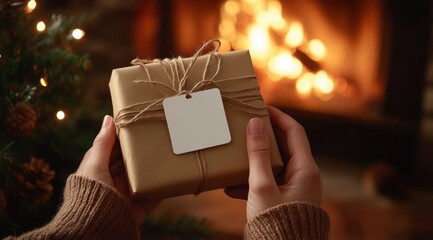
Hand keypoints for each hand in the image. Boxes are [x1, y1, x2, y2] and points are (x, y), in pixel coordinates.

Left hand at [76, 115, 160, 225]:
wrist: (95, 228)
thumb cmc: (90, 193)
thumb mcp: (94, 164)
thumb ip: (103, 143)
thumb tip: (108, 118)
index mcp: (99, 170)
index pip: (114, 150)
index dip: (124, 138)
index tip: (138, 124)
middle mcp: (113, 182)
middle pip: (131, 163)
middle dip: (142, 151)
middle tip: (158, 135)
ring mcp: (127, 195)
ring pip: (144, 177)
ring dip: (154, 168)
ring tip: (168, 152)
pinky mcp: (139, 208)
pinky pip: (154, 195)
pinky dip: (163, 187)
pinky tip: (173, 177)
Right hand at [225, 106, 320, 220]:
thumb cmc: (275, 223)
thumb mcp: (262, 186)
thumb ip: (258, 154)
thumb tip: (255, 124)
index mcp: (305, 170)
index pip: (294, 131)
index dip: (278, 116)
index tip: (261, 107)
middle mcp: (304, 177)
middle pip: (284, 147)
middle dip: (263, 137)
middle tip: (246, 126)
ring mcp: (295, 189)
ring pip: (273, 165)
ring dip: (254, 160)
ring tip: (236, 155)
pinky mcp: (284, 200)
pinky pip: (268, 182)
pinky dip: (252, 181)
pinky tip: (232, 186)